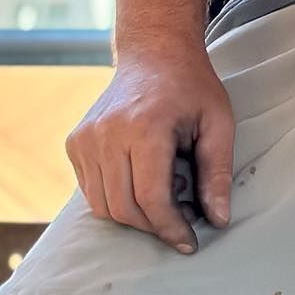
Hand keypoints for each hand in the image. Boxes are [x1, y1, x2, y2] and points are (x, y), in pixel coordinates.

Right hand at [67, 44, 234, 250]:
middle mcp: (107, 133)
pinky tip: (142, 178)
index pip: (151, 199)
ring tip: (164, 190)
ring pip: (103, 206)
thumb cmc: (191, 87)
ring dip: (135, 215)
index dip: (171, 228)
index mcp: (145, 126)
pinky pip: (91, 191)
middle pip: (124, 208)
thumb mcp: (218, 122)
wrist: (154, 52)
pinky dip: (116, 198)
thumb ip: (218, 173)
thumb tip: (219, 220)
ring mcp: (85, 137)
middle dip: (154, 226)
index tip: (189, 242)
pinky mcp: (75, 142)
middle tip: (181, 218)